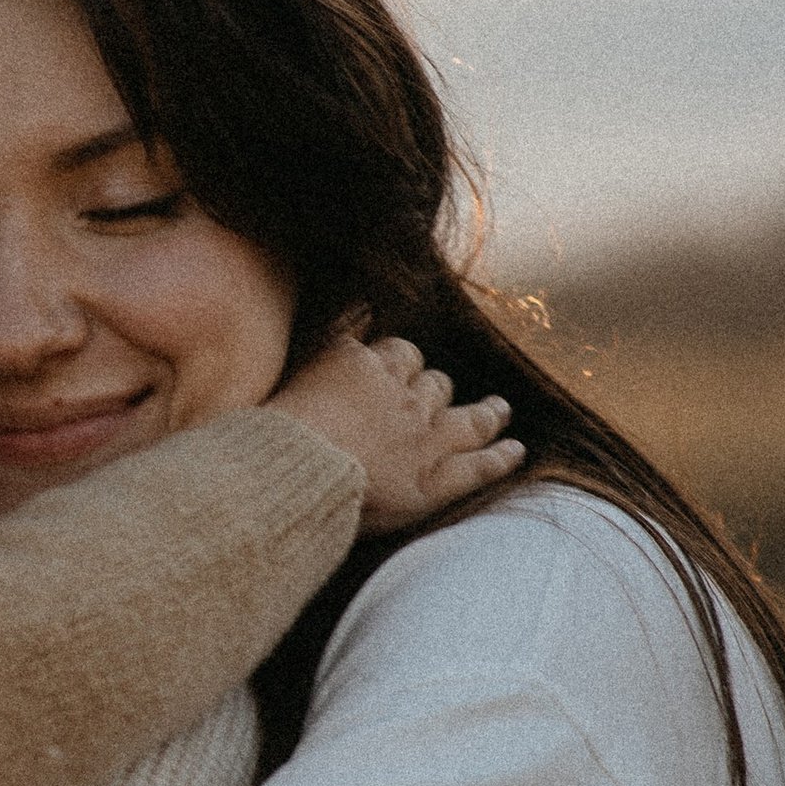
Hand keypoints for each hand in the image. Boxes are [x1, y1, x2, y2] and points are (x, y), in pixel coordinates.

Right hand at [279, 330, 524, 533]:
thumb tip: (355, 303)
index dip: (399, 361)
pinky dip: (501, 458)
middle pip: (432, 384)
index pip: (394, 353)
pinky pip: (479, 467)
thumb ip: (325, 337)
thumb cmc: (268, 432)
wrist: (287, 472)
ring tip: (500, 410)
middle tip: (443, 391)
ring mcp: (424, 439)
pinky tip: (516, 450)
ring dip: (487, 413)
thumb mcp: (286, 370)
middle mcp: (399, 397)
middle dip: (438, 387)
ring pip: (468, 418)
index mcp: (359, 366)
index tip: (398, 365)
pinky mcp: (434, 482)